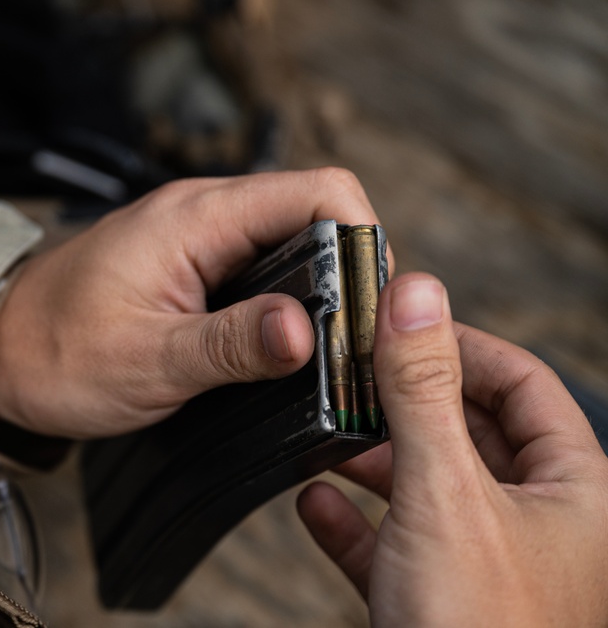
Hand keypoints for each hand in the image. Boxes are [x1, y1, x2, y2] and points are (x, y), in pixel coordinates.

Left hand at [0, 168, 385, 438]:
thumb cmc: (55, 353)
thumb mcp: (149, 361)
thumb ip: (231, 345)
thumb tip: (307, 333)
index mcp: (196, 218)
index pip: (319, 192)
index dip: (362, 239)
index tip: (370, 305)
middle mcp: (200, 211)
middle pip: (312, 212)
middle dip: (347, 269)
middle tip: (355, 339)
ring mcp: (192, 233)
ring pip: (286, 238)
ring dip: (315, 285)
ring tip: (326, 347)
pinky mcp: (184, 260)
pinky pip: (253, 261)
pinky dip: (279, 295)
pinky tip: (279, 340)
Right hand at [297, 273, 607, 626]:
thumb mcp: (445, 494)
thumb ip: (424, 390)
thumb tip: (415, 293)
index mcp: (575, 493)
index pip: (523, 387)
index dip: (460, 347)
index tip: (399, 327)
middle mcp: (540, 527)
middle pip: (470, 435)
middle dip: (405, 406)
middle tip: (352, 378)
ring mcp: (490, 569)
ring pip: (431, 491)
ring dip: (375, 462)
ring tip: (326, 436)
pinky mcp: (440, 606)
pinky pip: (397, 547)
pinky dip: (356, 523)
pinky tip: (314, 504)